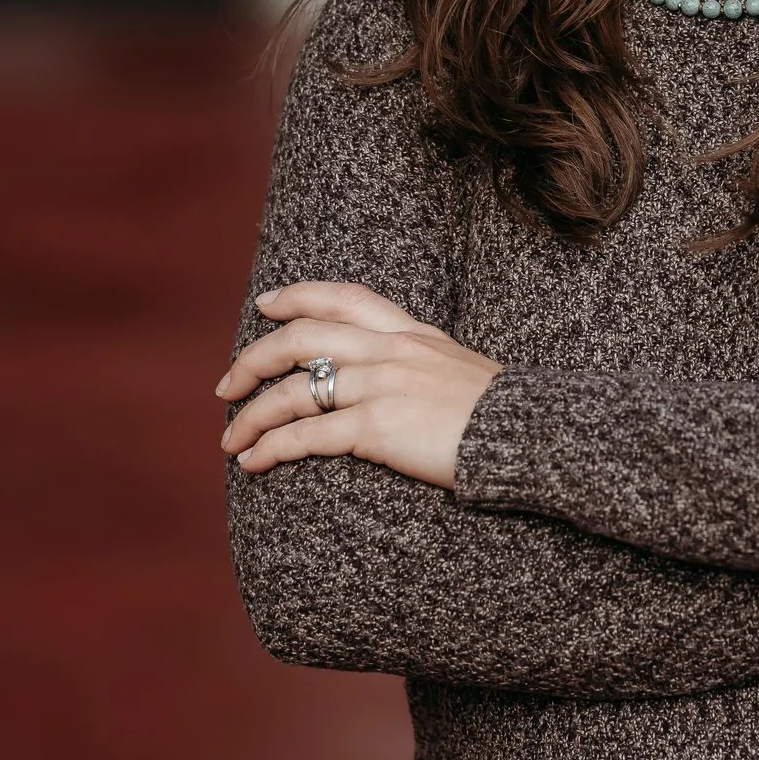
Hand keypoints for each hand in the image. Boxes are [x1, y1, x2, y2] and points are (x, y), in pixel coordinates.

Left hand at [217, 282, 503, 488]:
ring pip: (292, 391)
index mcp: (409, 332)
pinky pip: (307, 434)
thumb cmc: (503, 415)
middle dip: (252, 361)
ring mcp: (380, 385)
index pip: (341, 297)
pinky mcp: (376, 426)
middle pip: (299, 337)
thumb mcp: (460, 368)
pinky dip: (272, 447)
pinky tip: (255, 463)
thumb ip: (422, 363)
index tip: (264, 306)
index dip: (295, 297)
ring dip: (251, 417)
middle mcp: (388, 350)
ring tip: (231, 442)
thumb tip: (398, 378)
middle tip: (227, 387)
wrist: (531, 435)